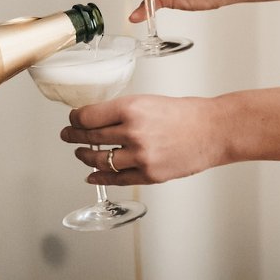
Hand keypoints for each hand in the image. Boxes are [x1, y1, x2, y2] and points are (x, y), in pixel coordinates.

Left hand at [61, 95, 225, 184]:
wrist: (212, 130)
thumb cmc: (185, 113)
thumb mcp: (148, 101)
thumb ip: (122, 111)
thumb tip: (96, 118)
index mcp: (131, 108)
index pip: (88, 116)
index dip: (75, 118)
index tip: (72, 118)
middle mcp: (133, 132)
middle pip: (90, 137)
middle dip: (74, 136)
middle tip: (67, 135)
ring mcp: (140, 156)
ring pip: (100, 160)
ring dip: (85, 157)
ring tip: (80, 153)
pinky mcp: (149, 175)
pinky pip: (117, 179)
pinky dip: (101, 178)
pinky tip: (92, 176)